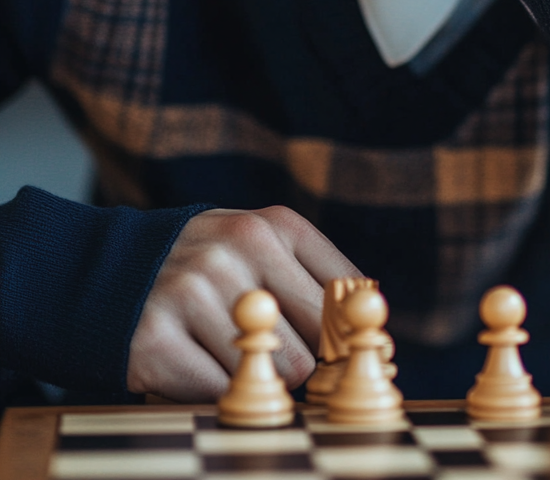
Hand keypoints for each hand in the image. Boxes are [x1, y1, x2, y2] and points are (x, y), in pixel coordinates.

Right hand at [127, 206, 360, 400]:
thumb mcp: (258, 249)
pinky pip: (216, 391)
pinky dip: (212, 393)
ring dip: (253, 383)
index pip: (343, 294)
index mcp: (273, 226)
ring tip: (226, 357)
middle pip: (310, 346)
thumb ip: (312, 281)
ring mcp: (193, 290)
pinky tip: (194, 366)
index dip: (346, 335)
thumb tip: (372, 329)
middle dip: (300, 368)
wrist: (107, 272)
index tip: (342, 356)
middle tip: (275, 364)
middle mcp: (236, 248)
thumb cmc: (205, 269)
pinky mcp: (156, 336)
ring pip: (266, 373)